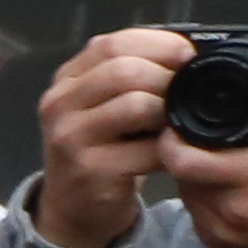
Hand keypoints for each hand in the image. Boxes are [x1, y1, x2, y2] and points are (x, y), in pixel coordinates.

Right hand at [31, 27, 182, 247]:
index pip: (112, 43)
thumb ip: (131, 74)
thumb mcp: (103, 103)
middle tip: (188, 92)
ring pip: (136, 105)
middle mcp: (59, 104)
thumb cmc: (102, 147)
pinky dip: (171, 147)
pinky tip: (174, 151)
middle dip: (167, 77)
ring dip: (170, 112)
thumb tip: (188, 54)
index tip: (188, 57)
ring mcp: (69, 137)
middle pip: (124, 70)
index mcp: (66, 79)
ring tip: (177, 122)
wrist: (74, 204)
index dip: (159, 45)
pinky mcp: (89, 169)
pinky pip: (147, 149)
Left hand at [170, 84, 247, 247]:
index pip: (186, 161)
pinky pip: (201, 224)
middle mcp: (238, 210)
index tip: (180, 127)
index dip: (174, 141)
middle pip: (185, 179)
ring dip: (199, 182)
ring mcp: (231, 237)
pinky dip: (208, 207)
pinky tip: (229, 193)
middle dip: (191, 158)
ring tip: (221, 166)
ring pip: (191, 201)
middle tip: (209, 143)